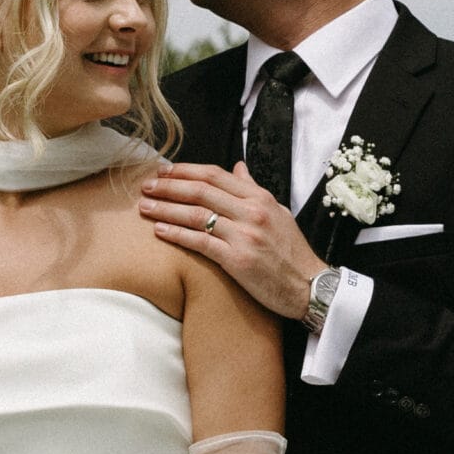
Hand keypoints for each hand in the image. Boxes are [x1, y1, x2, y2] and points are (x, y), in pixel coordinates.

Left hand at [140, 161, 322, 319]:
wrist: (309, 286)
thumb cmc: (292, 251)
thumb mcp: (278, 212)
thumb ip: (253, 190)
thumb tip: (237, 167)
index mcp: (260, 198)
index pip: (215, 175)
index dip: (186, 171)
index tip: (164, 172)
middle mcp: (251, 212)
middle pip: (201, 191)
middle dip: (169, 186)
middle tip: (146, 186)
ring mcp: (244, 235)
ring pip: (196, 215)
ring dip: (166, 209)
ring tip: (145, 207)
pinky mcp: (237, 260)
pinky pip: (200, 243)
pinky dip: (177, 235)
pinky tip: (159, 231)